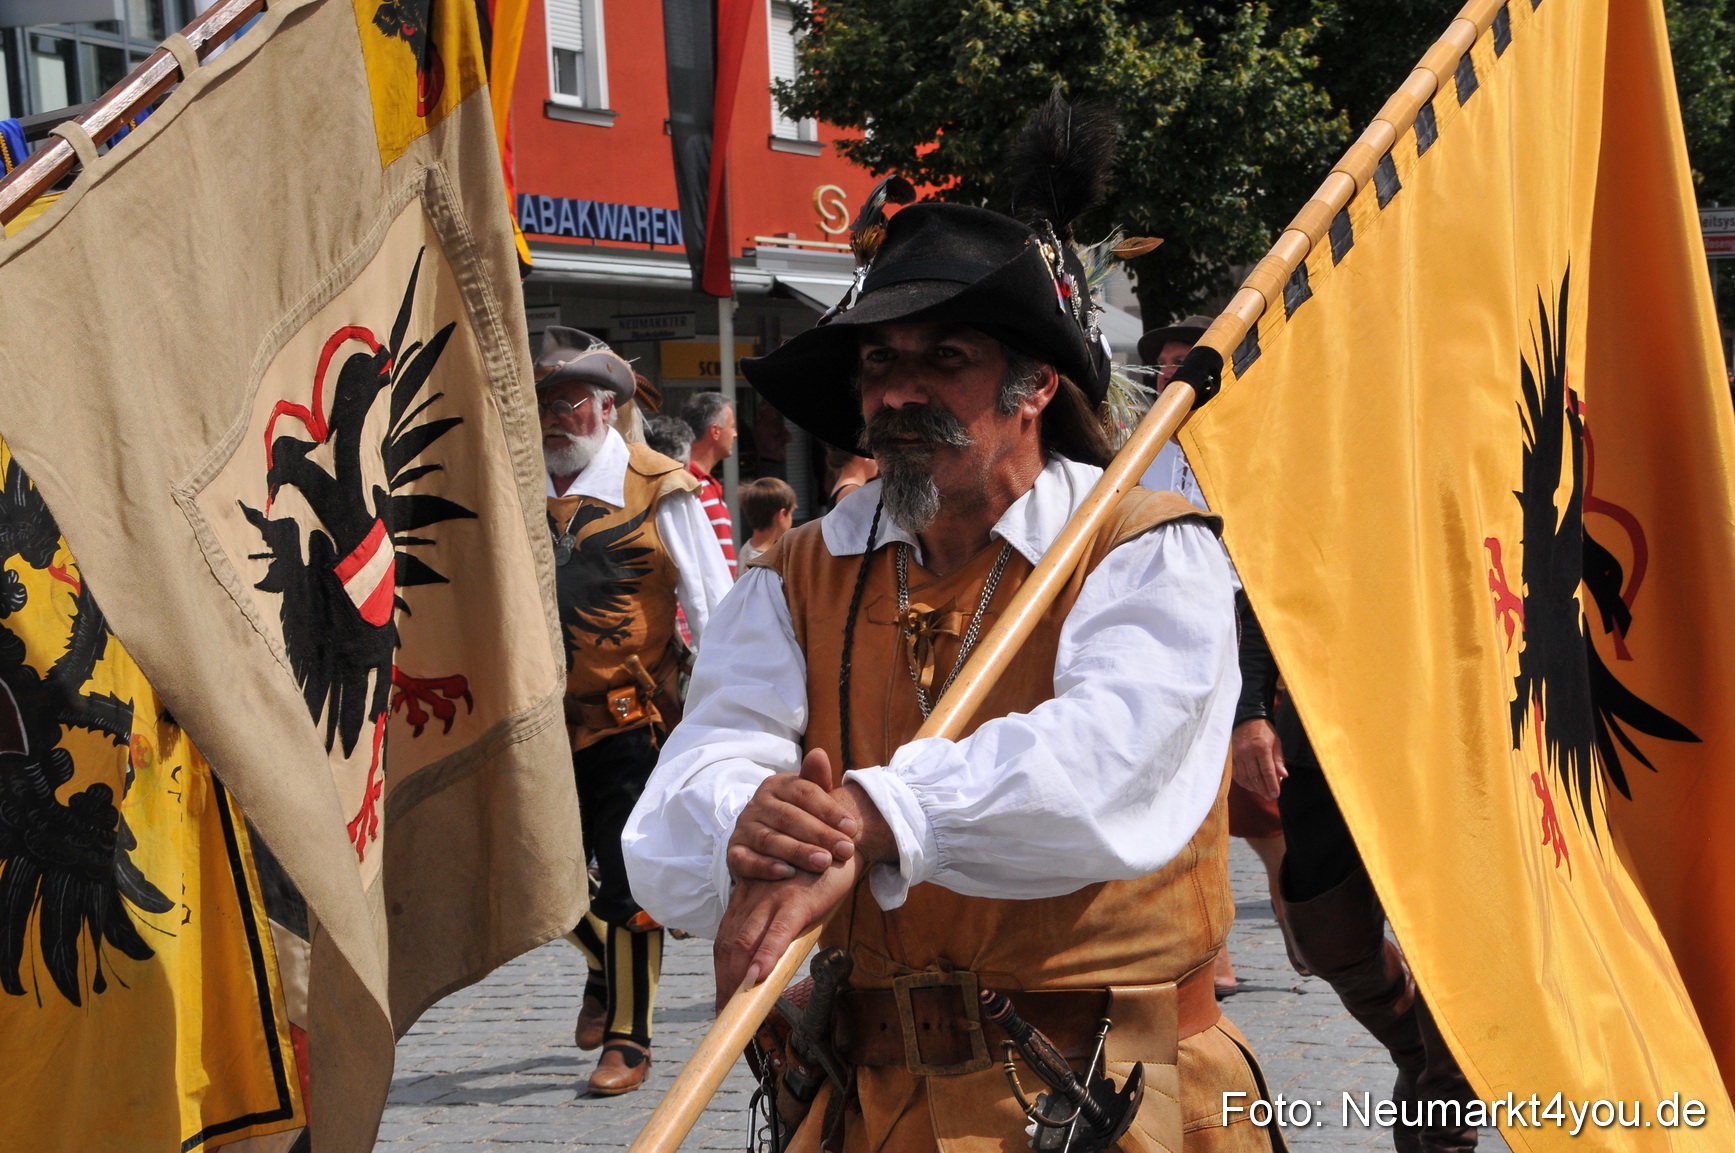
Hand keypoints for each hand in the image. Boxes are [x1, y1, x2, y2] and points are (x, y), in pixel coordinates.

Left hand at [714, 855, 859, 1005]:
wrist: (840, 840)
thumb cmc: (816, 873)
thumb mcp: (788, 896)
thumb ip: (777, 922)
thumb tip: (777, 960)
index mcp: (748, 899)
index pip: (725, 939)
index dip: (720, 970)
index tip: (722, 998)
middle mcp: (752, 898)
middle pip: (727, 945)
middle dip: (724, 980)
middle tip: (725, 1011)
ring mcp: (771, 898)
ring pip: (744, 941)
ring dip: (736, 976)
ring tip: (734, 1005)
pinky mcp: (795, 900)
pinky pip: (777, 931)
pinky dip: (766, 954)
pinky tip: (760, 975)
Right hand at [727, 748, 858, 880]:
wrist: (763, 843)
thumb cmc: (798, 816)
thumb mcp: (808, 797)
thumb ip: (816, 779)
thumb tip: (819, 754)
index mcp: (777, 786)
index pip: (804, 793)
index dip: (829, 810)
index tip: (852, 828)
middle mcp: (757, 804)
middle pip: (789, 818)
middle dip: (820, 834)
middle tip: (845, 850)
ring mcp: (743, 828)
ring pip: (770, 840)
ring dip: (798, 851)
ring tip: (824, 862)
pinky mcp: (734, 852)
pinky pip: (746, 860)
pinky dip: (765, 867)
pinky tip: (787, 874)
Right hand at [1231, 718, 1286, 799]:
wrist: (1246, 717)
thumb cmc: (1264, 730)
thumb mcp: (1276, 742)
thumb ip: (1279, 760)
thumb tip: (1283, 776)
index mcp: (1261, 748)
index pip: (1267, 772)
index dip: (1272, 785)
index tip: (1276, 794)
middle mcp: (1248, 752)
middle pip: (1255, 777)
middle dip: (1263, 790)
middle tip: (1270, 797)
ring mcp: (1237, 755)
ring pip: (1245, 777)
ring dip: (1254, 788)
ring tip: (1261, 793)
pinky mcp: (1230, 756)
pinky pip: (1236, 774)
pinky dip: (1243, 782)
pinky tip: (1250, 786)